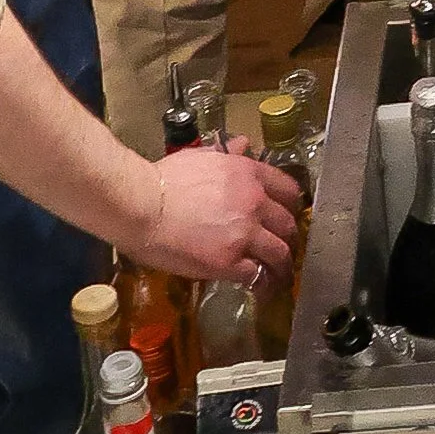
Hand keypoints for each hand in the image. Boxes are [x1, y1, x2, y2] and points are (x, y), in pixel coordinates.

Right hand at [136, 148, 298, 281]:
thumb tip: (243, 144)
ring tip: (281, 276)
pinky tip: (261, 290)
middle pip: (288, 224)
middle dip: (290, 238)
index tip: (288, 215)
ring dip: (283, 266)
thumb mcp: (201, 156)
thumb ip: (227, 152)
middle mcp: (254, 202)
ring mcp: (245, 233)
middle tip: (286, 247)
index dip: (292, 206)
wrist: (142, 205)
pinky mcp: (229, 262)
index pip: (288, 190)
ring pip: (280, 253)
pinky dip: (262, 284)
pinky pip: (257, 276)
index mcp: (249, 174)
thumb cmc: (164, 180)